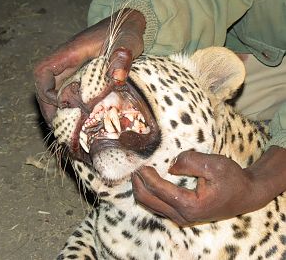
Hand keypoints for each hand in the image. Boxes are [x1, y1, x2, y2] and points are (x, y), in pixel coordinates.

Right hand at [34, 9, 145, 124]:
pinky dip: (67, 103)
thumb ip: (122, 56)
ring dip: (56, 107)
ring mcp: (72, 67)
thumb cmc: (125, 32)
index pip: (43, 71)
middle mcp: (66, 61)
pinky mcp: (80, 72)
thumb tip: (118, 78)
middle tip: (59, 128)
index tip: (61, 106)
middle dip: (48, 106)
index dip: (45, 91)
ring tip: (66, 127)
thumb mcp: (127, 43)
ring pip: (54, 88)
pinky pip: (65, 88)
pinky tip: (77, 116)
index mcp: (71, 53)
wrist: (126, 24)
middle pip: (45, 85)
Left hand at [132, 147, 285, 225]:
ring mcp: (182, 217)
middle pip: (149, 200)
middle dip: (138, 184)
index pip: (159, 189)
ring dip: (141, 189)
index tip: (139, 163)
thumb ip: (189, 162)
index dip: (146, 175)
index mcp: (190, 205)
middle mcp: (183, 215)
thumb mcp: (214, 164)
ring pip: (150, 205)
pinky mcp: (182, 214)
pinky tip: (148, 181)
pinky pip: (158, 206)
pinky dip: (149, 194)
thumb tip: (170, 166)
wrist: (245, 194)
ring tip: (138, 173)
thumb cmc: (232, 179)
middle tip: (134, 167)